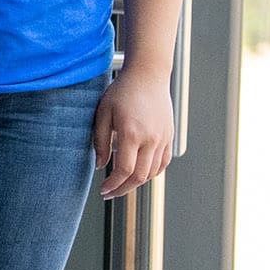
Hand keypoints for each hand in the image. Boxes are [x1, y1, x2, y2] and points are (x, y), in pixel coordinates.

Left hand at [93, 63, 174, 198]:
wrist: (148, 75)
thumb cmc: (122, 91)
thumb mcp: (103, 113)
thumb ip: (101, 141)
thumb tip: (100, 166)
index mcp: (132, 133)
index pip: (125, 170)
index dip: (113, 184)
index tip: (104, 190)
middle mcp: (151, 139)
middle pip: (140, 176)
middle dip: (123, 189)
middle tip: (110, 193)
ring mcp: (163, 138)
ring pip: (153, 172)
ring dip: (137, 183)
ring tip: (122, 185)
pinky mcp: (169, 136)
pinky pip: (162, 162)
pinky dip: (151, 172)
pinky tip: (139, 174)